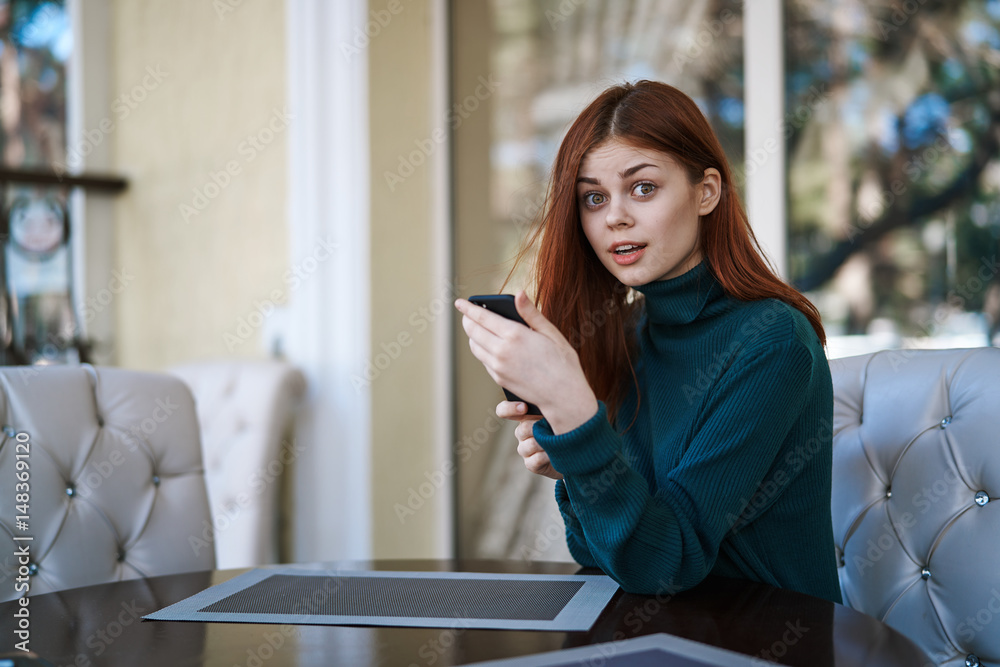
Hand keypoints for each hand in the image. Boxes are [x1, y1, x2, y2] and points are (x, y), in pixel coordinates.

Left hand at [455, 291, 598, 434]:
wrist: (563, 396)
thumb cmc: (562, 362)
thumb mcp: (550, 333)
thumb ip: (531, 313)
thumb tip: (519, 294)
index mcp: (515, 335)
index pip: (482, 317)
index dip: (469, 308)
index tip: (460, 302)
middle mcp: (502, 351)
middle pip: (473, 332)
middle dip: (467, 320)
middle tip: (466, 314)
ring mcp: (498, 367)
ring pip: (475, 347)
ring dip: (472, 336)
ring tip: (476, 328)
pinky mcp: (499, 379)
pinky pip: (483, 361)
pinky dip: (481, 350)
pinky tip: (488, 346)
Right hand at [497, 400, 561, 479]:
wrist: (578, 453)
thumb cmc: (568, 428)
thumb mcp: (559, 414)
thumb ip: (549, 408)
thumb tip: (548, 405)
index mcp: (524, 416)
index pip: (504, 410)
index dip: (509, 408)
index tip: (524, 408)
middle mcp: (522, 432)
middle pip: (522, 429)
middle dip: (539, 429)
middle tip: (553, 427)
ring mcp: (525, 449)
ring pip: (528, 445)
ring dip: (545, 443)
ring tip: (558, 441)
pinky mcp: (531, 464)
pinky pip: (535, 460)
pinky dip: (547, 456)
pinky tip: (555, 454)